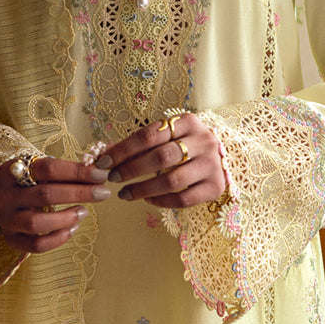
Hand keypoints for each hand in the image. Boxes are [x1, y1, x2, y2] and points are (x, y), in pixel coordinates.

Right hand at [0, 157, 109, 252]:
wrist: (2, 197)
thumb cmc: (28, 181)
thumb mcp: (39, 170)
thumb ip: (65, 171)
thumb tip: (98, 173)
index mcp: (12, 170)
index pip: (48, 168)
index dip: (77, 171)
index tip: (100, 175)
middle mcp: (5, 195)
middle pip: (45, 194)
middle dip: (79, 193)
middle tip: (102, 193)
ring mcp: (6, 219)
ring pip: (37, 223)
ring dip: (66, 218)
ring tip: (85, 212)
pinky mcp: (11, 238)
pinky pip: (35, 245)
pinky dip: (58, 239)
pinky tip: (73, 229)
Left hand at [98, 113, 225, 209]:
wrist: (220, 156)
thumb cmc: (185, 144)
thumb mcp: (168, 135)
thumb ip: (141, 143)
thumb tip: (106, 154)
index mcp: (187, 122)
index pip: (149, 135)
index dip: (123, 150)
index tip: (104, 162)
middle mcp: (203, 141)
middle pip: (161, 157)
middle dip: (132, 169)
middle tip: (112, 178)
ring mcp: (211, 164)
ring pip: (173, 180)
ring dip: (143, 189)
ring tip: (124, 193)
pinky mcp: (215, 186)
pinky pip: (184, 199)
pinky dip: (161, 201)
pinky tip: (147, 200)